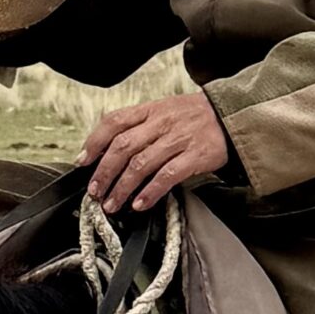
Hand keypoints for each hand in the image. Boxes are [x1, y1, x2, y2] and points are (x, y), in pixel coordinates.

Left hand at [82, 90, 230, 214]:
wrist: (231, 116)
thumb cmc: (194, 117)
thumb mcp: (164, 110)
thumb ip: (139, 125)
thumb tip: (109, 150)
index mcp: (150, 110)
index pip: (114, 122)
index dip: (94, 142)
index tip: (83, 161)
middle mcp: (161, 123)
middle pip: (122, 147)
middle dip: (104, 172)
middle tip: (95, 192)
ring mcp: (178, 139)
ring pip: (141, 164)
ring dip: (121, 187)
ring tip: (112, 204)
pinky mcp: (195, 156)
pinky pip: (167, 176)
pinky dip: (150, 192)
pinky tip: (139, 204)